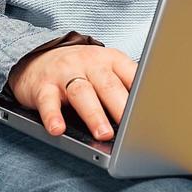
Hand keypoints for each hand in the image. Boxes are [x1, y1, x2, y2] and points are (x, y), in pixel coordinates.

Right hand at [7, 44, 137, 139]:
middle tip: (129, 127)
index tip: (151, 109)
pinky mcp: (43, 87)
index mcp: (111, 59)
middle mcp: (89, 63)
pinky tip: (58, 129)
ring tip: (103, 134)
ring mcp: (65, 73)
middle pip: (107, 84)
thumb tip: (146, 111)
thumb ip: (124, 85)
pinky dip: (53, 116)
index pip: (131, 73)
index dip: (142, 91)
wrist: (40, 57)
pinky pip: (48, 102)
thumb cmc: (81, 69)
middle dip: (120, 106)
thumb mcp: (107, 68)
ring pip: (81, 93)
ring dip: (94, 115)